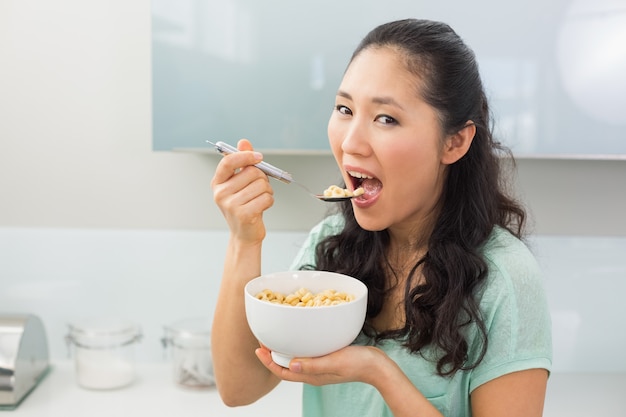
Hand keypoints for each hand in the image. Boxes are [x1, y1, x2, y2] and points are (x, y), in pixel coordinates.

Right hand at [211, 139, 273, 242]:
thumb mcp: (241, 182)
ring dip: (267, 191)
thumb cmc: (244, 206)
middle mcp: (221, 193)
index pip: (229, 161)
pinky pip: (266, 198)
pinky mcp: (243, 214)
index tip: (258, 157)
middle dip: (262, 179)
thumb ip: (243, 161)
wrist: (244, 234)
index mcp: (218, 182)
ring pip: (261, 185)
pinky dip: (269, 201)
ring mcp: (230, 205)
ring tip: (260, 199)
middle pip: (252, 172)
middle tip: (259, 189)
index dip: (245, 156)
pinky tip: (262, 208)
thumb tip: (243, 142)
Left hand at [255, 344, 386, 386]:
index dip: (268, 362)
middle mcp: (313, 373)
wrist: (377, 366)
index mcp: (312, 376)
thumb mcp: (334, 362)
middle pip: (285, 366)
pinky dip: (298, 346)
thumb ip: (313, 365)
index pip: (283, 372)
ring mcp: (320, 366)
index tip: (259, 349)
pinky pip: (306, 354)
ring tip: (276, 337)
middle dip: (272, 355)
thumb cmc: (358, 364)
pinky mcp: (327, 359)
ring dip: (283, 350)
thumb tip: (291, 364)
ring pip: (295, 360)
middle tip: (263, 340)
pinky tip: (299, 336)